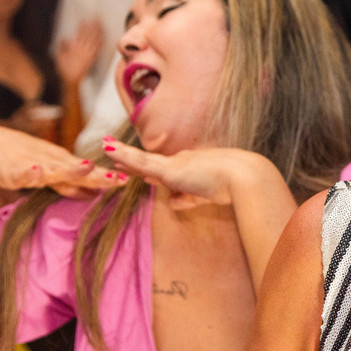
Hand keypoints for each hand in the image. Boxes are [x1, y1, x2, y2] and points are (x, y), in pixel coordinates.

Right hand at [0, 126, 123, 198]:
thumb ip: (68, 184)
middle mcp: (51, 163)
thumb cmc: (21, 161)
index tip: (129, 181)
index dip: (106, 178)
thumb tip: (93, 192)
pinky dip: (28, 172)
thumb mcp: (48, 176)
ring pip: (53, 168)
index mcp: (62, 165)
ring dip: (69, 169)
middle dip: (97, 175)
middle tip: (118, 178)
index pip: (88, 173)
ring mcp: (32, 165)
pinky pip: (20, 173)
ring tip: (87, 168)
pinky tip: (35, 171)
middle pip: (77, 170)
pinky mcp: (11, 170)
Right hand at [55, 20, 104, 84]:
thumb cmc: (64, 68)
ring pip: (94, 40)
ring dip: (98, 32)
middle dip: (92, 26)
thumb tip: (64, 38)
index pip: (78, 34)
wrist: (71, 79)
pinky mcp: (92, 58)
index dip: (82, 27)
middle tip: (96, 18)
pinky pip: (97, 49)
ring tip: (101, 25)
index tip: (84, 19)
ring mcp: (88, 53)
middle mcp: (82, 49)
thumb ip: (62, 47)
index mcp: (74, 47)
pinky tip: (103, 37)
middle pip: (88, 35)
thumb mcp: (59, 56)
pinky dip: (100, 43)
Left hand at [102, 138, 278, 209]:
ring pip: (142, 158)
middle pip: (151, 161)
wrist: (244, 178)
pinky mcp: (170, 170)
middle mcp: (182, 161)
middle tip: (114, 153)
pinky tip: (110, 151)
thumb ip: (188, 200)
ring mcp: (175, 164)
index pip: (166, 168)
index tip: (137, 169)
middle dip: (132, 159)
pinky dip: (124, 156)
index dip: (149, 168)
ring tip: (106, 146)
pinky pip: (140, 161)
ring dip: (123, 153)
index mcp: (192, 167)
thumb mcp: (206, 197)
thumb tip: (172, 204)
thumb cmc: (233, 187)